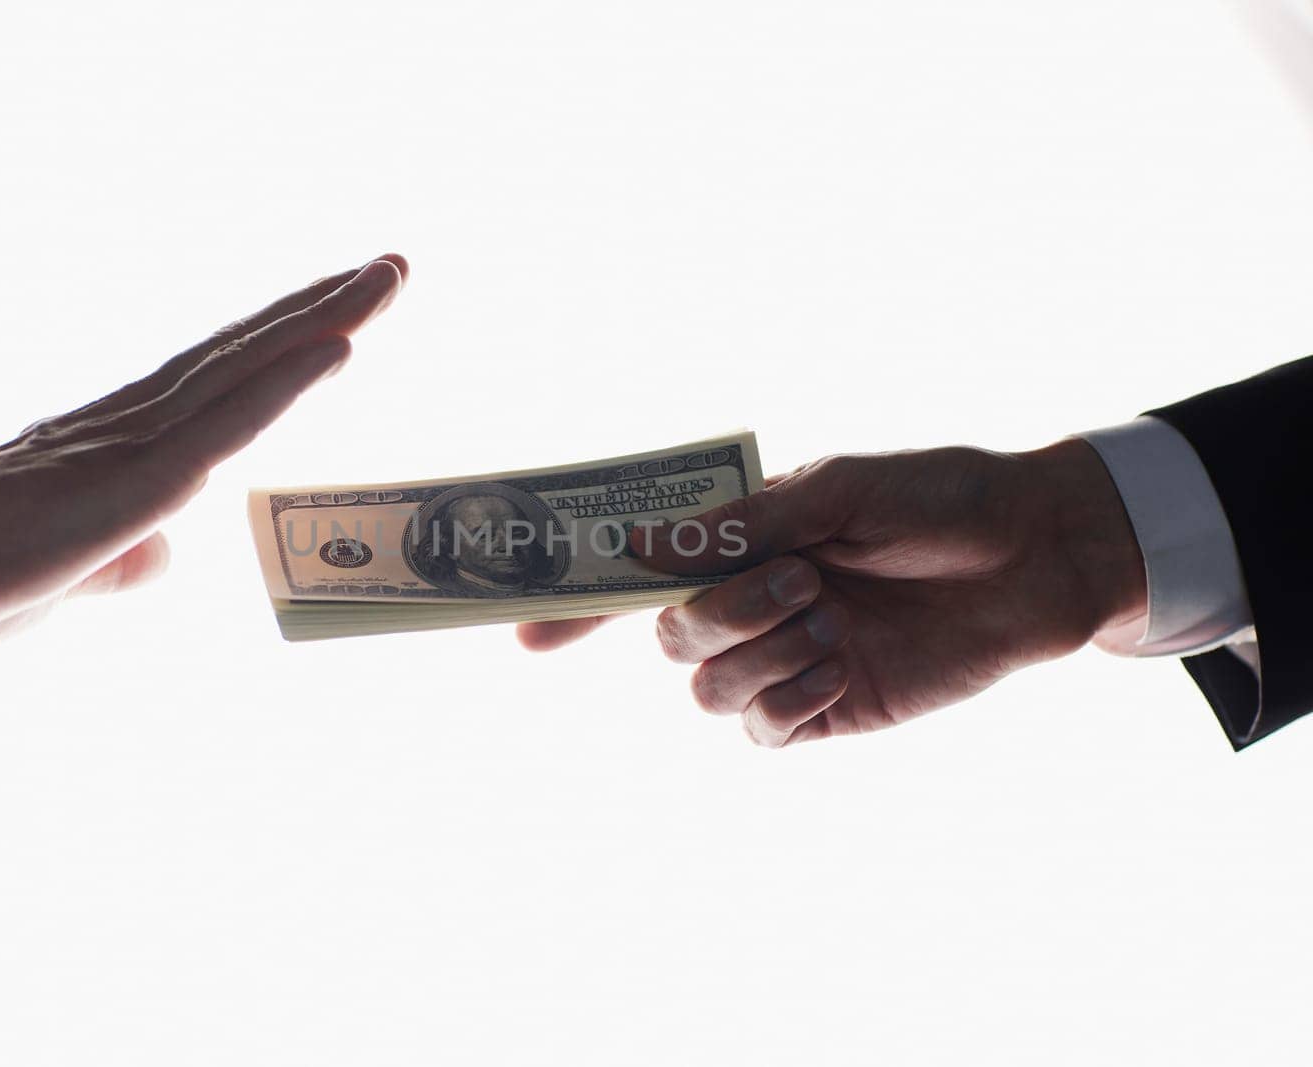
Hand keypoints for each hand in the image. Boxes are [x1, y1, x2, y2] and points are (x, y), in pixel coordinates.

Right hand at [0, 254, 406, 641]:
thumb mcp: (70, 579)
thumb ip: (122, 560)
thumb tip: (162, 552)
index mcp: (123, 445)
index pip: (222, 382)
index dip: (282, 345)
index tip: (337, 314)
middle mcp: (140, 425)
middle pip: (249, 354)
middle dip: (324, 308)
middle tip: (390, 266)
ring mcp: (141, 444)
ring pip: (250, 368)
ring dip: (324, 321)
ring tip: (385, 276)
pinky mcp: (137, 477)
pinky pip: (226, 422)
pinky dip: (284, 383)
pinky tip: (338, 348)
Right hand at [517, 439, 1147, 745]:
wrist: (1040, 554)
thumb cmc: (942, 499)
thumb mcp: (839, 490)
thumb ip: (742, 524)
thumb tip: (639, 548)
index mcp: (743, 541)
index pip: (643, 575)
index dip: (582, 602)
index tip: (525, 630)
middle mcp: (752, 601)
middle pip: (669, 637)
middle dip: (717, 614)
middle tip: (798, 581)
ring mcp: (787, 659)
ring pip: (708, 688)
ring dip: (759, 653)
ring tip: (832, 619)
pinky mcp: (827, 709)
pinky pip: (765, 727)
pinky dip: (789, 697)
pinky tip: (841, 666)